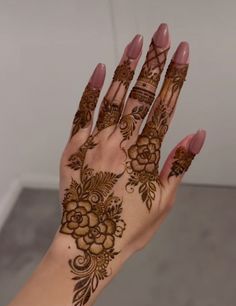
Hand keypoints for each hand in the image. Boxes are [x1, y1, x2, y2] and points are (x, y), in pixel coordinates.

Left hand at [58, 23, 205, 305]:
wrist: (89, 245)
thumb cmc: (128, 228)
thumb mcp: (163, 202)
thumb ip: (179, 164)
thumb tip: (197, 133)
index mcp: (145, 158)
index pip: (165, 109)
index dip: (176, 79)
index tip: (183, 53)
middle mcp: (120, 146)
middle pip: (141, 97)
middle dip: (154, 62)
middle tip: (164, 33)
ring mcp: (94, 145)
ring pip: (113, 100)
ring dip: (127, 69)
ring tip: (138, 42)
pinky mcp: (73, 150)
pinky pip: (82, 115)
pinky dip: (92, 91)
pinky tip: (102, 70)